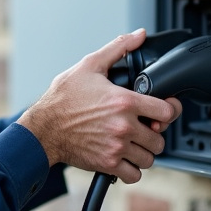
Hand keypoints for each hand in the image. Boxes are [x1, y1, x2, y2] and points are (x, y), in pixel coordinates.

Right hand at [17, 29, 182, 183]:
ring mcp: (116, 147)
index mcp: (124, 101)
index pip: (167, 112)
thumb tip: (138, 35)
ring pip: (150, 158)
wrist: (43, 128)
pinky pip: (134, 175)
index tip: (162, 111)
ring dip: (144, 152)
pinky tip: (124, 157)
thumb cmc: (63, 98)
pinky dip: (132, 169)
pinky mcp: (107, 164)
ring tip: (133, 143)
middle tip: (144, 129)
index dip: (168, 111)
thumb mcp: (89, 65)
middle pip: (160, 139)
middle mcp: (124, 126)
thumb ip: (118, 48)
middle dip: (154, 133)